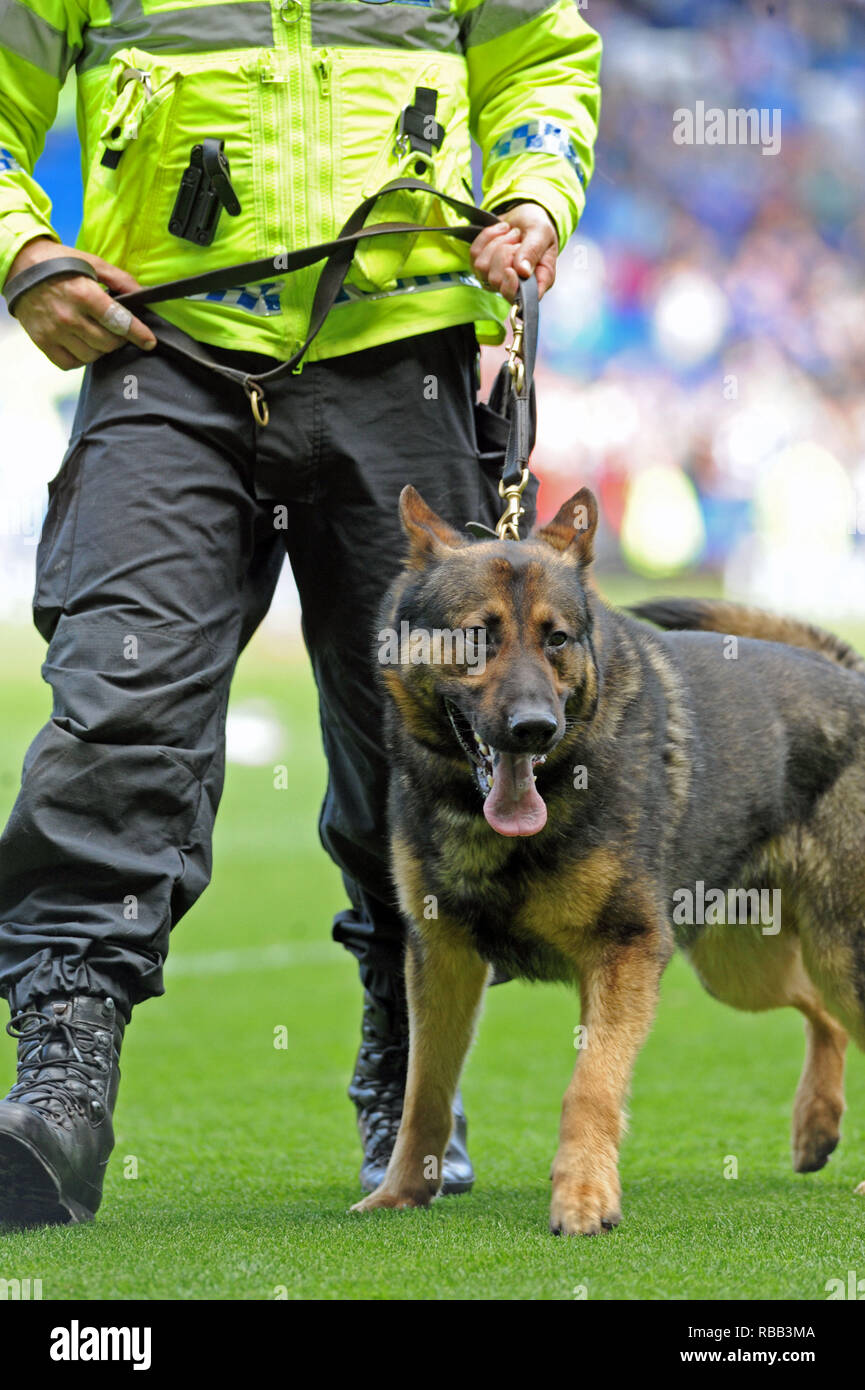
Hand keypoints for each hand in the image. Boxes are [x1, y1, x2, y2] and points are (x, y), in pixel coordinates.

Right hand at [4, 237, 157, 369]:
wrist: (21, 267)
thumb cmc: (60, 264)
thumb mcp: (92, 263)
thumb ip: (120, 280)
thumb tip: (142, 295)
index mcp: (83, 294)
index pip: (119, 321)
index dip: (138, 333)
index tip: (149, 342)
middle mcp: (68, 316)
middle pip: (108, 343)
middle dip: (119, 339)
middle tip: (117, 330)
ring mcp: (54, 331)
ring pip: (91, 356)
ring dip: (100, 349)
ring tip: (97, 334)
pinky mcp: (42, 342)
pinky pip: (70, 363)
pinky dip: (80, 358)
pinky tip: (81, 344)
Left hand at [470, 203, 557, 301]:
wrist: (525, 216)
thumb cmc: (538, 227)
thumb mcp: (542, 233)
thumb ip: (533, 251)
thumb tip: (522, 272)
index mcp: (537, 283)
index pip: (518, 299)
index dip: (510, 287)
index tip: (510, 270)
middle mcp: (514, 285)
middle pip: (496, 279)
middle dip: (506, 252)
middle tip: (519, 240)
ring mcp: (495, 278)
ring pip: (483, 266)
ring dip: (498, 242)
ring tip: (512, 234)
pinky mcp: (481, 266)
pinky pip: (475, 253)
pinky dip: (487, 237)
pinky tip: (501, 231)